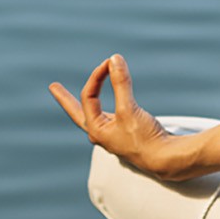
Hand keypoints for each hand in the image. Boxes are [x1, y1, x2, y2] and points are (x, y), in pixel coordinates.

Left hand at [49, 54, 181, 178]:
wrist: (165, 159)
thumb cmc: (144, 139)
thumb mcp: (129, 109)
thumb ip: (121, 83)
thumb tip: (114, 59)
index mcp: (96, 130)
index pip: (89, 96)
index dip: (97, 76)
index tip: (110, 62)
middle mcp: (101, 134)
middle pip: (78, 112)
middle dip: (66, 99)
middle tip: (54, 87)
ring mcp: (112, 136)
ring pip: (93, 114)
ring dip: (86, 102)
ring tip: (77, 99)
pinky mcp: (125, 135)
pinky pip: (108, 117)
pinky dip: (104, 107)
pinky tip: (106, 110)